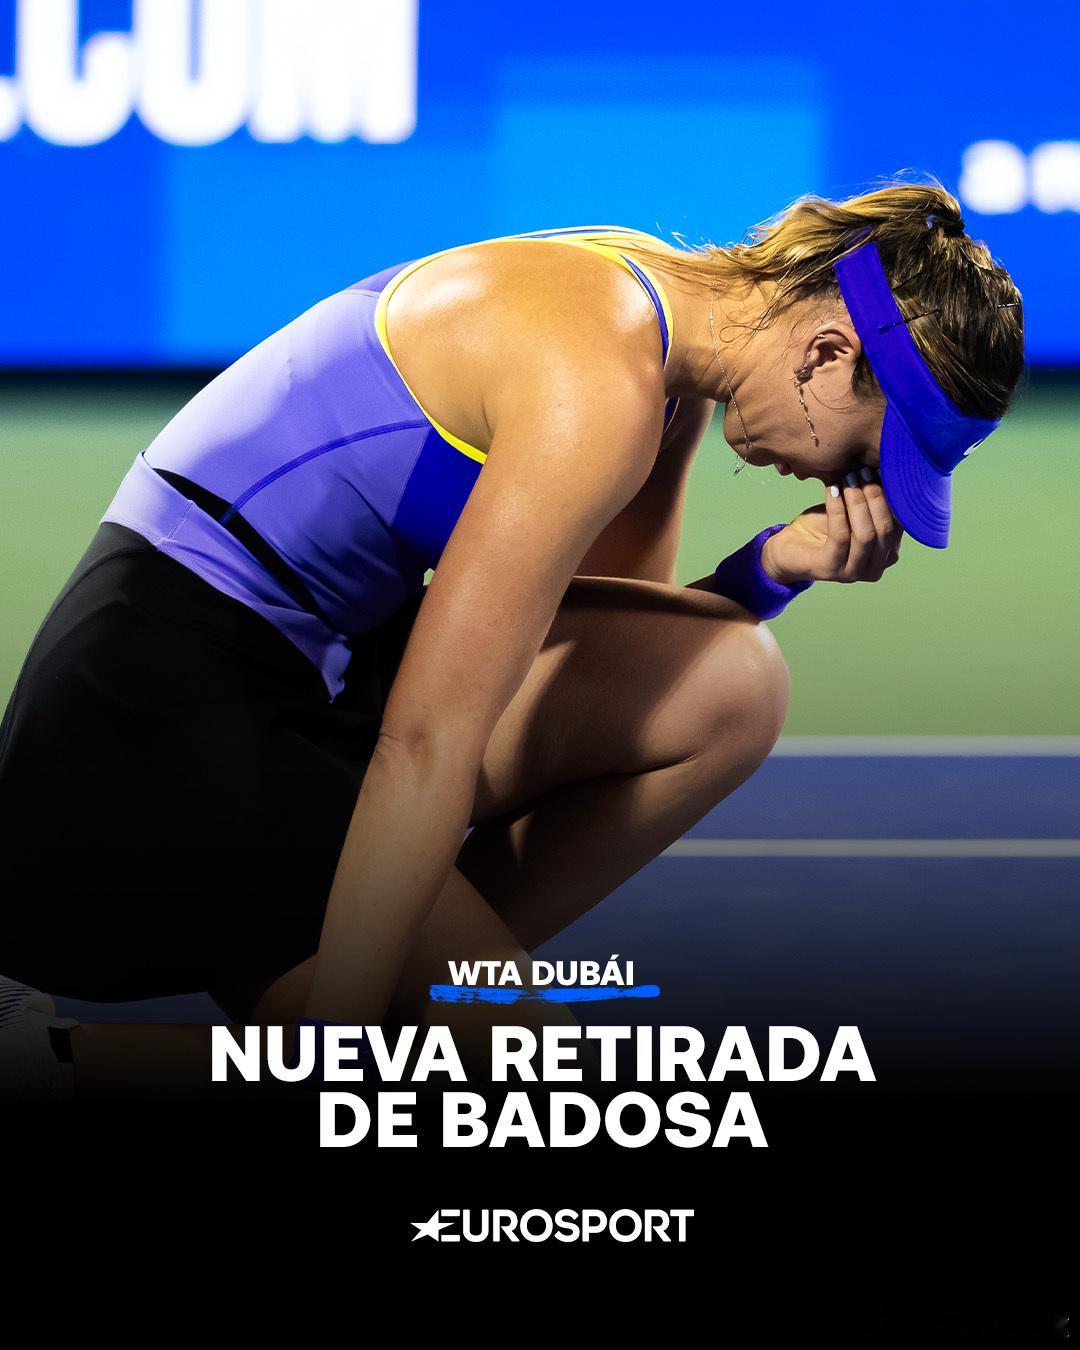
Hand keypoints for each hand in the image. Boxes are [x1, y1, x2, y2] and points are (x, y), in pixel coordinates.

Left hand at [761, 467, 903, 585]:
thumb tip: (886, 464)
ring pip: (865, 534)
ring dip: (857, 501)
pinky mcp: (830, 569)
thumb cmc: (823, 528)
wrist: (788, 549)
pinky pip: (840, 535)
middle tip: (863, 471)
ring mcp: (854, 573)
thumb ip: (871, 497)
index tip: (879, 467)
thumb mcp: (852, 511)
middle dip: (875, 496)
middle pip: (885, 528)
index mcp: (887, 554)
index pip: (898, 523)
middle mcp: (876, 568)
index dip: (891, 494)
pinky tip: (831, 489)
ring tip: (848, 478)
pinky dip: (837, 509)